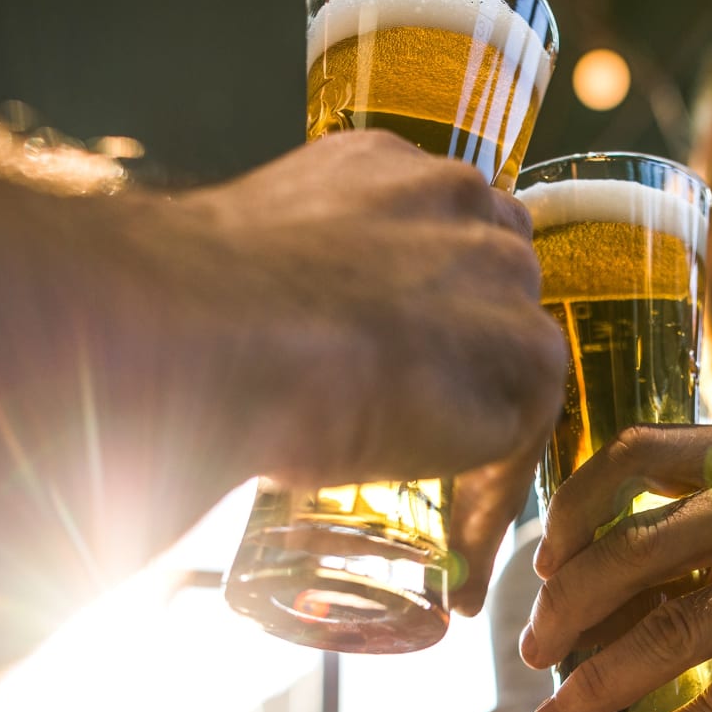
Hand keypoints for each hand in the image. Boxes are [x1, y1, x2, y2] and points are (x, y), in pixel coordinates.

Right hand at [164, 130, 565, 606]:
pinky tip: (451, 542)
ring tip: (441, 514)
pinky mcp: (522, 348)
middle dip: (467, 353)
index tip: (404, 355)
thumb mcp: (244, 271)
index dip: (428, 300)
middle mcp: (453, 200)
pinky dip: (490, 494)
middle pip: (494, 281)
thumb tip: (273, 349)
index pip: (440, 229)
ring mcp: (496, 271)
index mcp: (382, 168)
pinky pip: (523, 428)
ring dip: (479, 428)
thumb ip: (292, 288)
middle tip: (425, 426)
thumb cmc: (188, 311)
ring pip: (513, 356)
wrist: (205, 333)